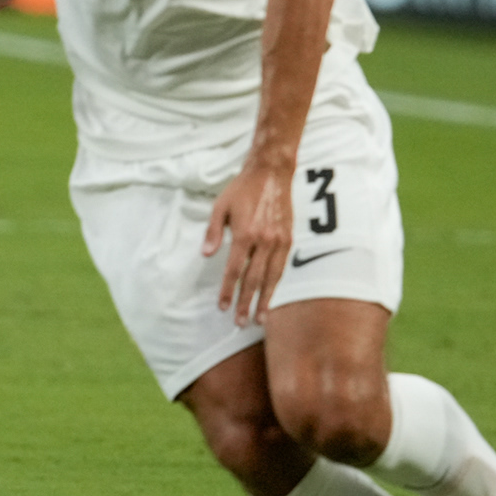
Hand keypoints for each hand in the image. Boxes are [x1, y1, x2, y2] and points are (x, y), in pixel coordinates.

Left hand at [202, 160, 293, 325]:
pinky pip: (282, 267)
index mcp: (244, 234)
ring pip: (271, 278)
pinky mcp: (289, 239)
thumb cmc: (242, 189)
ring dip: (265, 300)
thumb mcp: (219, 206)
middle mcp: (264, 241)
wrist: (272, 173)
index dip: (227, 290)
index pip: (234, 270)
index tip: (222, 306)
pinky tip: (271, 295)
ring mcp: (279, 241)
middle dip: (246, 303)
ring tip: (259, 319)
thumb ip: (213, 232)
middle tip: (239, 322)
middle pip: (253, 280)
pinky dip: (276, 284)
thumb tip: (206, 255)